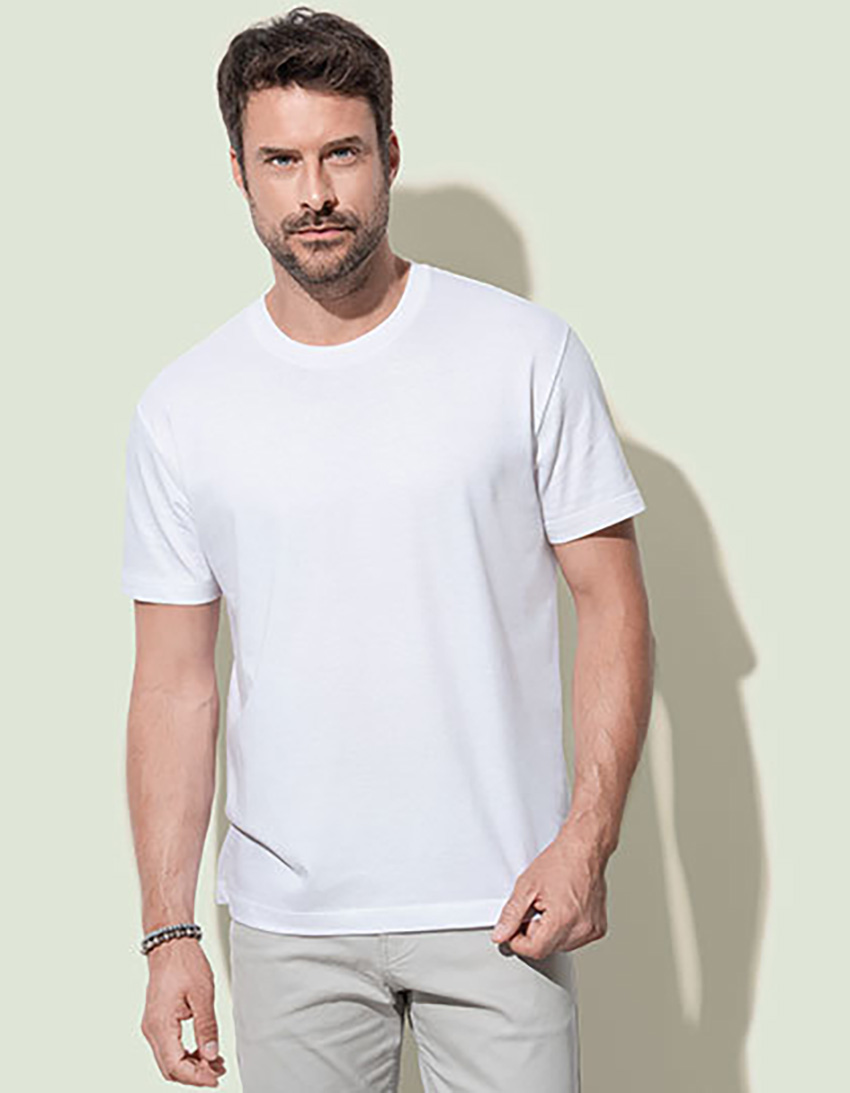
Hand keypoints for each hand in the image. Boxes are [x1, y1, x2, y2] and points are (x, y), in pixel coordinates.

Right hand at [141, 938, 226, 1086]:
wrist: (170, 944)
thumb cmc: (185, 963)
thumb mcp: (203, 995)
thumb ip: (207, 1027)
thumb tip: (211, 1055)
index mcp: (160, 1025)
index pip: (175, 1066)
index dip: (196, 1077)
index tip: (215, 1078)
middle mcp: (151, 1029)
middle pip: (170, 1068)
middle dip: (194, 1074)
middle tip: (218, 1072)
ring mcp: (153, 1026)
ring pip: (169, 1059)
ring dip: (191, 1065)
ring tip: (216, 1063)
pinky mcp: (158, 1021)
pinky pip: (169, 1047)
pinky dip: (186, 1053)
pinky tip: (204, 1050)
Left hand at [490, 835, 607, 958]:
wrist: (585, 849)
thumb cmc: (560, 861)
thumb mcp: (527, 886)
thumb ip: (511, 914)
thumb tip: (500, 935)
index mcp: (563, 920)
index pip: (534, 950)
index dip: (518, 941)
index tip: (513, 929)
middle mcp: (581, 929)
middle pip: (546, 949)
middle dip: (533, 933)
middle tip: (533, 908)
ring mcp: (592, 930)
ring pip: (560, 946)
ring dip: (549, 932)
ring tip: (550, 905)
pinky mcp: (598, 928)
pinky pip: (574, 939)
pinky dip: (564, 929)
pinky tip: (563, 908)